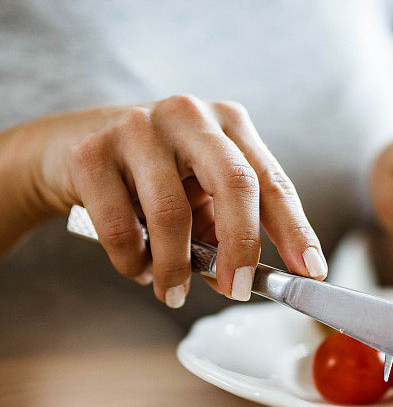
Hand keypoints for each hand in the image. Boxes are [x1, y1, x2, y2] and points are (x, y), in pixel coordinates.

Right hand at [29, 94, 325, 306]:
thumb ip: (222, 227)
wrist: (67, 148)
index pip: (272, 181)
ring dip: (175, 268)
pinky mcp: (92, 151)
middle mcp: (190, 116)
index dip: (294, 228)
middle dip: (241, 247)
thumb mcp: (197, 191)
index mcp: (229, 123)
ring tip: (173, 290)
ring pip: (173, 213)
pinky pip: (121, 227)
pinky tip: (137, 267)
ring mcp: (139, 127)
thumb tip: (240, 279)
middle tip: (237, 290)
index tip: (310, 270)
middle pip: (235, 184)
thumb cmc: (150, 176)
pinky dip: (133, 262)